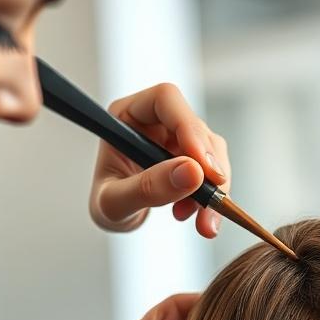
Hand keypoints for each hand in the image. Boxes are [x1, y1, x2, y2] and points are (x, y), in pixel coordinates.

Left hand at [89, 82, 230, 238]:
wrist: (116, 219)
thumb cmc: (104, 204)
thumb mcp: (114, 203)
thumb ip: (147, 187)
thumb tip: (192, 172)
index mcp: (127, 115)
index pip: (165, 99)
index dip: (188, 126)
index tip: (201, 167)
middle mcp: (156, 120)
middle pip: (196, 127)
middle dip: (208, 168)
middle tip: (210, 202)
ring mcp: (177, 138)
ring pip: (212, 151)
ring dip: (214, 188)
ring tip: (202, 220)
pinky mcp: (193, 157)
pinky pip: (215, 171)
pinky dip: (213, 198)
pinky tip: (198, 217)